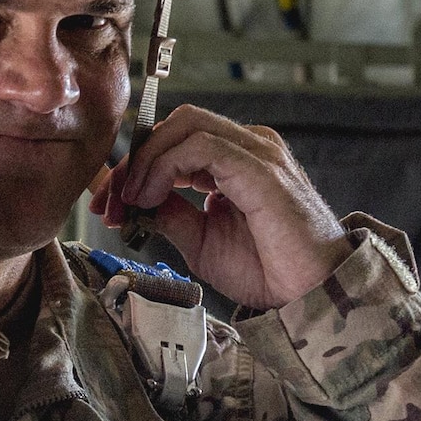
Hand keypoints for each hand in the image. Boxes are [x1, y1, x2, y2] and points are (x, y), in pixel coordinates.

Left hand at [89, 106, 351, 308]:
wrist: (311, 295)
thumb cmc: (270, 271)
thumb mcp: (201, 241)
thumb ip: (170, 214)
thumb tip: (134, 202)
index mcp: (237, 159)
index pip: (176, 140)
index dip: (135, 164)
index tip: (109, 201)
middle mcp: (249, 146)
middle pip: (176, 124)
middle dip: (135, 158)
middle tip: (111, 200)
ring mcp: (258, 152)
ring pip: (186, 125)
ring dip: (146, 160)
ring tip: (132, 201)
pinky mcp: (260, 167)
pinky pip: (201, 146)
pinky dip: (166, 166)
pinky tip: (152, 197)